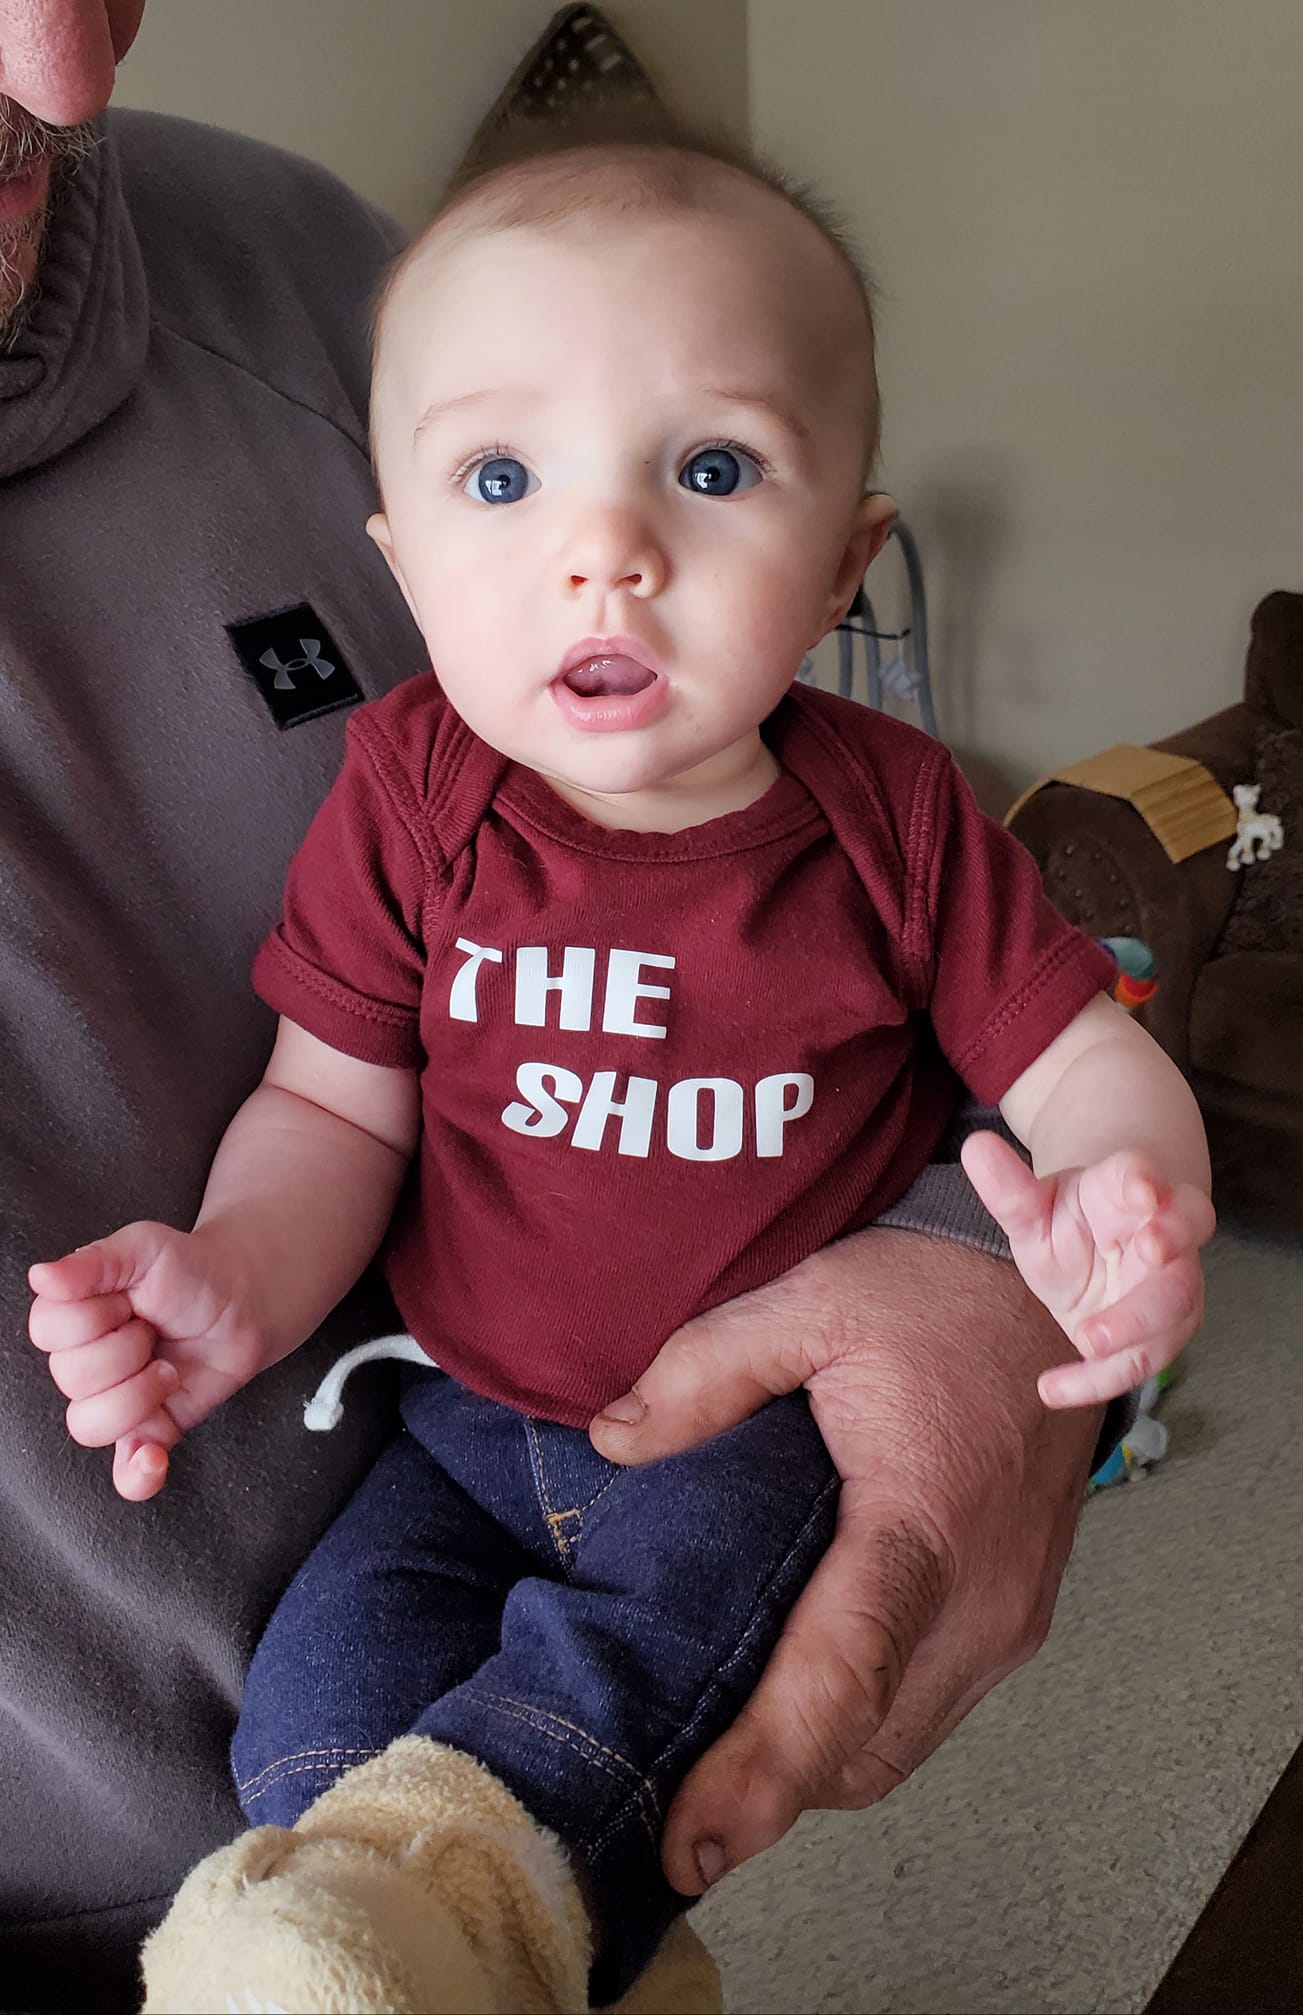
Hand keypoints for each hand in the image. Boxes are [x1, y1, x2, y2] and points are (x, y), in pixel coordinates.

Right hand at [28, 1224, 263, 1500]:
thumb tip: (41, 1276)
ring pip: (88, 1425)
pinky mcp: (150, 1430)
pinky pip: (126, 1474)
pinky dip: (137, 1474)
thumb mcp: (143, 1247)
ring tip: (168, 1368)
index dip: (94, 1316)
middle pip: (73, 1380)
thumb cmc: (189, 1268)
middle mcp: (83, 1364)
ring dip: (138, 1395)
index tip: (128, 1298)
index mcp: (71, 1317)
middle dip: (126, 1350)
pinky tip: (152, 1457)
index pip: (49, 1332)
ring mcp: (114, 1401)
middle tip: (154, 1327)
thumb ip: (93, 1262)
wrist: (243, 1298)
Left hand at [589, 1228, 1100, 1894]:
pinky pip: (927, 1714)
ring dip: (811, 1768)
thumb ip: (706, 1371)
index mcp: (924, 1522)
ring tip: (712, 1763)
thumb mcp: (810, 1303)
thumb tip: (614, 1440)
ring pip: (895, 1750)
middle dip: (764, 1789)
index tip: (689, 1844)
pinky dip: (857, 1731)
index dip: (762, 1774)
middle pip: (862, 1748)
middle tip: (659, 1798)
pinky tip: (794, 1704)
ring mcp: (1010, 1620)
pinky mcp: (1018, 1620)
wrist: (1064, 1292)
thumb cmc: (939, 1296)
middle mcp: (981, 1597)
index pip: (842, 1678)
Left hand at [960, 1134, 1213, 1408]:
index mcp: (1126, 1189)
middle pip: (1186, 1229)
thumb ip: (1009, 1188)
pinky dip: (1098, 1380)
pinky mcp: (1164, 1332)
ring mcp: (1173, 1281)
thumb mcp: (1032, 1209)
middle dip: (1174, 1240)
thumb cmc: (1068, 1223)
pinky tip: (1051, 1390)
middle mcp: (1162, 1231)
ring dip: (1141, 1322)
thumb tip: (973, 1147)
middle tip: (1154, 1248)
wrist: (1097, 1256)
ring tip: (1089, 1340)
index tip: (1141, 1185)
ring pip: (1178, 1301)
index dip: (1144, 1178)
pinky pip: (1141, 1359)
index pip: (1141, 1174)